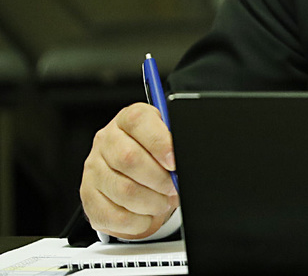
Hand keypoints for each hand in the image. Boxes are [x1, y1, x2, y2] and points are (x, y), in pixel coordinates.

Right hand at [80, 103, 179, 238]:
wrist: (134, 172)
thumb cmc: (156, 153)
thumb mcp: (168, 139)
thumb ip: (176, 143)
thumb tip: (187, 157)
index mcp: (128, 119)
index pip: (138, 121)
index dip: (160, 143)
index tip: (175, 162)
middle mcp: (106, 140)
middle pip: (129, 159)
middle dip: (159, 179)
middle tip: (173, 187)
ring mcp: (94, 168)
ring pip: (123, 191)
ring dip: (151, 202)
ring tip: (162, 202)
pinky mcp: (88, 196)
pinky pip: (113, 216)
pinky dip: (137, 221)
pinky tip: (146, 214)